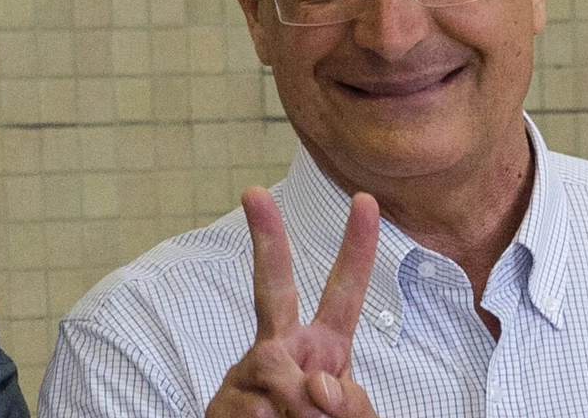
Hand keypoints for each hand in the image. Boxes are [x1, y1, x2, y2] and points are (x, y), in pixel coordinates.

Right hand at [206, 187, 379, 417]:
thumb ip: (352, 406)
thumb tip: (317, 389)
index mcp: (322, 347)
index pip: (343, 293)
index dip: (357, 249)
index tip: (366, 200)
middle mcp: (280, 349)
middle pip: (272, 289)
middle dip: (266, 240)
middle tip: (254, 192)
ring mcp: (246, 374)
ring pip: (273, 370)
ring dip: (296, 409)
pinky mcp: (221, 403)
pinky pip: (253, 408)